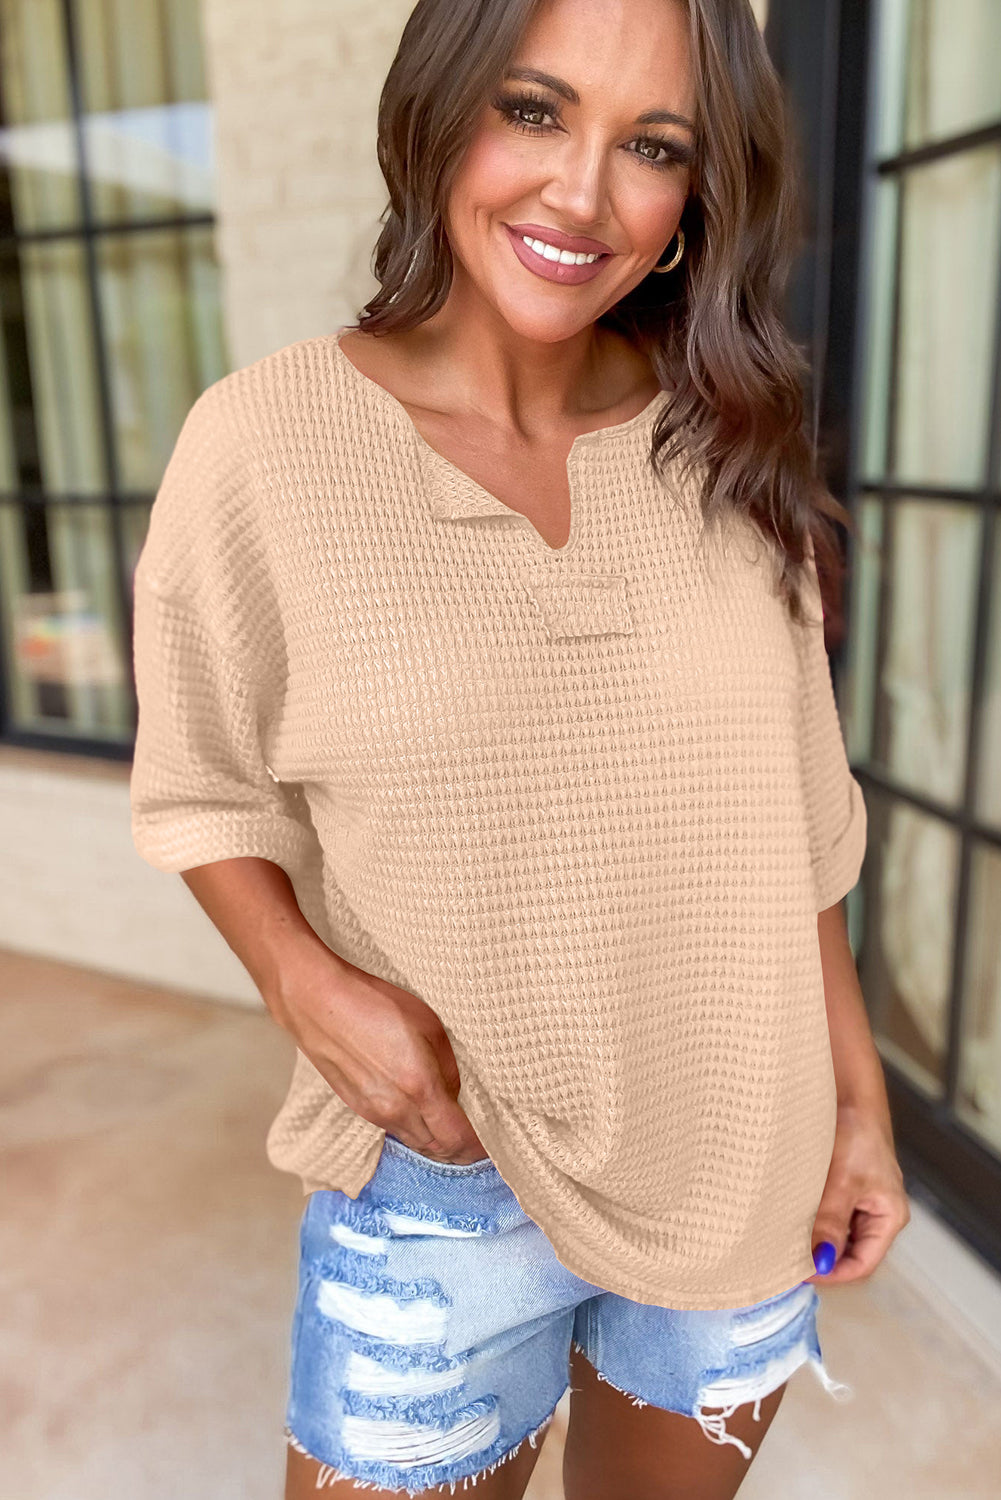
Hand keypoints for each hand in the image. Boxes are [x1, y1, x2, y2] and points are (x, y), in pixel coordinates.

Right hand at [268, 944, 487, 1164]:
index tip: (493, 1142)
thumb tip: (457, 1094)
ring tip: (454, 1129)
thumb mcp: (428, 1024)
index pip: (458, 1139)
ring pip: (416, 1143)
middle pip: (438, 1149)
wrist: (316, 1002)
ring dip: (438, 1142)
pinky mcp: (358, 1108)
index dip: (479, 1147)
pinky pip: (396, 1131)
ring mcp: (374, 1113)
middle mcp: (396, 1110)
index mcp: (419, 1088)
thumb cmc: (374, 1003)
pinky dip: (415, 1132)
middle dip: (462, 1150)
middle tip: (479, 1139)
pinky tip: (423, 1116)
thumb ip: (448, 1067)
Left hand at [802, 1101, 910, 1286]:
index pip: (862, 1264)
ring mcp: (861, 1201)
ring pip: (836, 1235)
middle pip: (849, 1254)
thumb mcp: (843, 1181)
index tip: (800, 1273)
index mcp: (888, 1217)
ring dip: (813, 1241)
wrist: (850, 1094)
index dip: (832, 1273)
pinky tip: (790, 1220)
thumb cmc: (856, 1132)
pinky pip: (828, 1215)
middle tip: (786, 1262)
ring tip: (785, 1243)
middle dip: (821, 1260)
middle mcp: (877, 1213)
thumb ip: (831, 1222)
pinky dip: (810, 1222)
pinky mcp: (844, 1187)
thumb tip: (820, 1261)